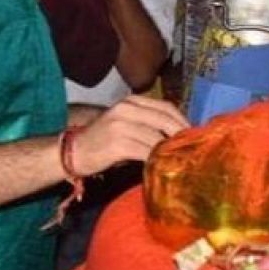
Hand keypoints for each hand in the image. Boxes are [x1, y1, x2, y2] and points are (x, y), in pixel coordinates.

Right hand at [71, 96, 189, 175]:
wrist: (74, 152)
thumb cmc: (103, 142)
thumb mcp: (125, 124)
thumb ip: (148, 124)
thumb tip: (178, 136)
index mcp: (130, 102)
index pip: (166, 107)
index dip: (183, 122)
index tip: (194, 136)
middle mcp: (126, 109)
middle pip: (165, 119)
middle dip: (181, 136)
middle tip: (193, 151)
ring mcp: (121, 125)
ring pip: (157, 137)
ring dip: (171, 151)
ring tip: (180, 161)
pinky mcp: (118, 144)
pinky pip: (146, 152)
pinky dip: (157, 160)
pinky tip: (162, 167)